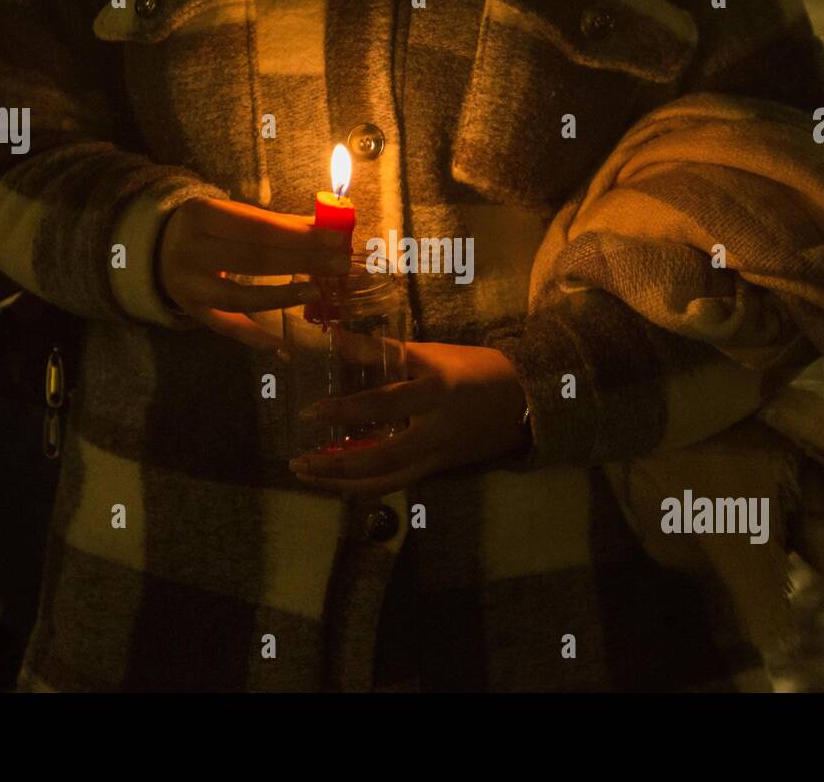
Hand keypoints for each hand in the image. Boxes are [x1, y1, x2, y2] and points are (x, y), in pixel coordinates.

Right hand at [157, 196, 350, 348]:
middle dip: (302, 261)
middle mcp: (189, 251)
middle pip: (254, 259)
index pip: (259, 227)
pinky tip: (284, 347)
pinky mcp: (193, 313)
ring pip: (240, 297)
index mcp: (202, 215)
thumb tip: (328, 229)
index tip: (336, 239)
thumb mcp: (234, 216)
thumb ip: (279, 224)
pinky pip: (227, 328)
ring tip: (318, 291)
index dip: (299, 235)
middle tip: (341, 264)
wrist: (157, 250)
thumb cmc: (211, 229)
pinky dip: (256, 338)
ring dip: (283, 296)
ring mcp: (188, 286)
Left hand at [289, 342, 529, 495]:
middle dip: (334, 468)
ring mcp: (437, 458)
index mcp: (435, 394)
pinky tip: (340, 479)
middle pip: (378, 463)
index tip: (309, 413)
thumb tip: (334, 337)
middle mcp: (435, 433)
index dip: (343, 410)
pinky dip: (364, 485)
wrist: (526, 401)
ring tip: (311, 477)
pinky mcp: (437, 471)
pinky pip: (395, 483)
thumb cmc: (476, 369)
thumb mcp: (431, 354)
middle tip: (297, 463)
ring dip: (343, 486)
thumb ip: (381, 351)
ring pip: (385, 484)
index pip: (381, 405)